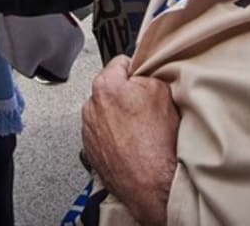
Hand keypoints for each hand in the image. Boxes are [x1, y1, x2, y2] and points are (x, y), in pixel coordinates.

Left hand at [82, 55, 177, 225]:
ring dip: (118, 115)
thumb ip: (145, 72)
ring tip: (139, 130)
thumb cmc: (158, 143)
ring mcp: (89, 129)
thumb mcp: (161, 90)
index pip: (120, 63)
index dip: (137, 71)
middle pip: (111, 88)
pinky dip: (114, 135)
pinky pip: (103, 133)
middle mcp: (91, 105)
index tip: (143, 81)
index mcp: (105, 85)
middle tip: (145, 108)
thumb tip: (139, 70)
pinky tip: (131, 144)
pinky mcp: (91, 150)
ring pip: (106, 111)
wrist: (154, 186)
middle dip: (125, 94)